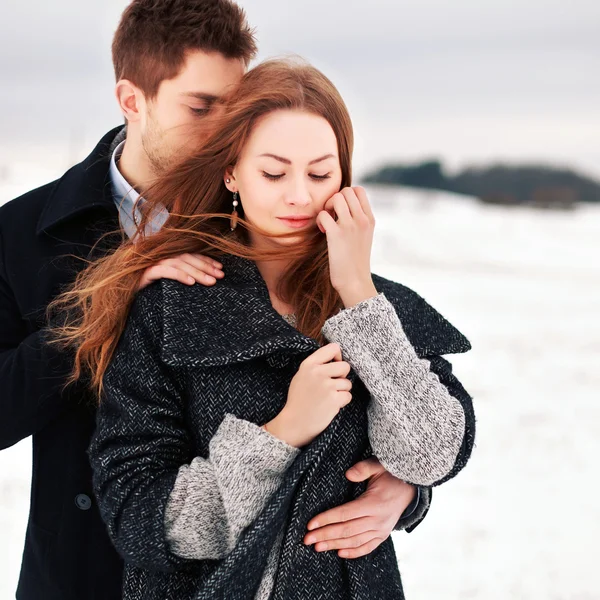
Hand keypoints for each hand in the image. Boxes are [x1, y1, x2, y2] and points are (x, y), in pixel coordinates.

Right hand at [138, 253, 223, 290]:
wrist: (125, 298)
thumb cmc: (151, 292)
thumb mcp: (170, 283)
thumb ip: (183, 275)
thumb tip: (206, 277)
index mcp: (167, 256)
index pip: (190, 254)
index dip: (206, 260)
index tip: (221, 268)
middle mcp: (160, 256)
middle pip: (187, 258)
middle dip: (206, 267)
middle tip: (220, 276)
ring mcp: (152, 263)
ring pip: (179, 264)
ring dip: (197, 272)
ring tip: (210, 281)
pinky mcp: (145, 273)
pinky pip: (165, 271)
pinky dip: (179, 275)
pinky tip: (190, 283)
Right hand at [266, 343, 351, 447]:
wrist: (294, 423)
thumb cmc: (298, 400)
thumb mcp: (301, 376)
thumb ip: (316, 365)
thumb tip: (337, 358)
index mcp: (309, 364)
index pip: (333, 348)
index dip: (338, 357)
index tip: (334, 366)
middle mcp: (317, 372)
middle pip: (345, 366)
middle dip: (342, 377)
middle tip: (331, 386)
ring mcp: (326, 386)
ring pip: (348, 383)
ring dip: (341, 391)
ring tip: (327, 398)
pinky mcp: (334, 399)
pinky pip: (348, 396)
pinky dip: (342, 402)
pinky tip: (330, 406)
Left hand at [303, 457, 415, 558]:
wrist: (410, 489)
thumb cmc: (391, 474)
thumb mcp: (378, 466)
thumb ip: (363, 468)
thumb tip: (348, 474)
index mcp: (374, 504)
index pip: (345, 514)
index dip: (326, 519)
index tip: (310, 524)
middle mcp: (377, 520)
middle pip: (346, 531)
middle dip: (324, 535)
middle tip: (306, 539)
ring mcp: (381, 530)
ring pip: (354, 541)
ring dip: (334, 545)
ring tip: (317, 547)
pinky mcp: (383, 535)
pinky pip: (367, 547)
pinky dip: (353, 552)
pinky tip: (339, 553)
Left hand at [316, 186, 376, 306]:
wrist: (355, 282)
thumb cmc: (356, 262)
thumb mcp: (364, 237)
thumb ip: (359, 221)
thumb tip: (344, 209)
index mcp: (370, 219)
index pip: (359, 191)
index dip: (346, 195)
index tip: (341, 210)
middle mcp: (362, 220)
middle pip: (346, 190)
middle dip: (335, 199)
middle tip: (332, 215)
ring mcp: (350, 226)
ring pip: (336, 198)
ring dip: (327, 207)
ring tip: (327, 222)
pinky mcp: (336, 235)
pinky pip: (323, 214)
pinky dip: (319, 221)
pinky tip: (323, 231)